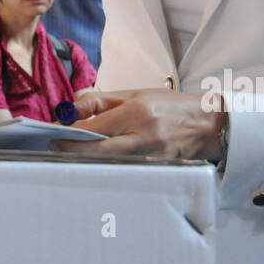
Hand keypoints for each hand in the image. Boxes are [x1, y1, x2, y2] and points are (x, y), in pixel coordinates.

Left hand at [52, 88, 225, 160]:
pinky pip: (124, 169)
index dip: (71, 130)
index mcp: (137, 112)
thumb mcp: (135, 93)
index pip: (94, 126)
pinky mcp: (156, 169)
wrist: (208, 124)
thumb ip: (102, 99)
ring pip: (109, 163)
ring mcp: (151, 156)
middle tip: (55, 147)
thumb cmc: (169, 105)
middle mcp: (143, 136)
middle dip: (71, 150)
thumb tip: (71, 107)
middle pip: (97, 150)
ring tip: (71, 153)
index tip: (55, 130)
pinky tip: (96, 161)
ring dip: (87, 159)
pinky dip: (107, 166)